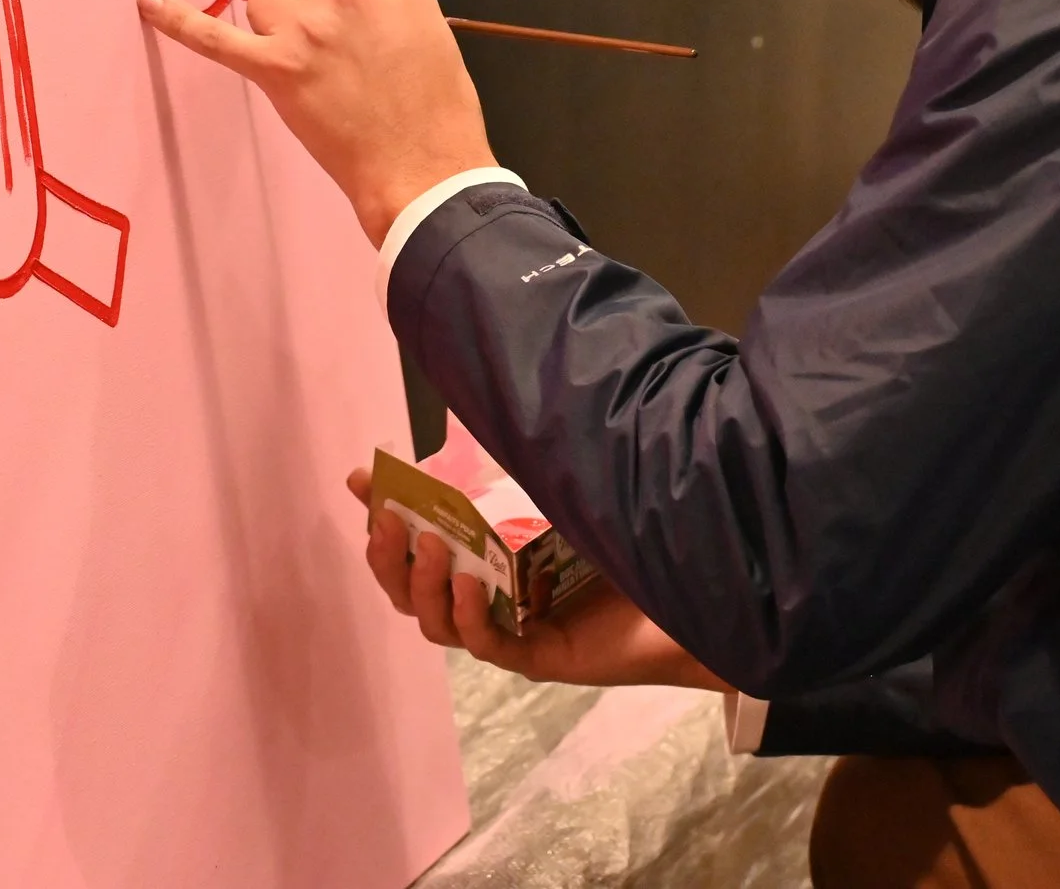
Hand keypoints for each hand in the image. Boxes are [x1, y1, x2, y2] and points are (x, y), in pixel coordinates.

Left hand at [138, 0, 493, 244]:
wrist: (425, 170)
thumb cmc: (435, 107)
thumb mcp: (425, 21)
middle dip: (305, 4)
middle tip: (338, 53)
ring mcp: (306, 28)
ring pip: (262, 5)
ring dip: (279, 34)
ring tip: (319, 76)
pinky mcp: (275, 69)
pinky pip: (213, 36)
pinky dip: (176, 19)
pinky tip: (146, 0)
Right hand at [343, 468, 725, 690]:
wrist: (699, 590)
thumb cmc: (634, 534)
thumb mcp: (566, 489)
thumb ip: (524, 461)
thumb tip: (492, 404)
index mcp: (487, 557)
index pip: (418, 540)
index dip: (383, 513)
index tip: (360, 479)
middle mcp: (492, 596)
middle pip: (412, 589)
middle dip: (388, 555)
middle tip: (384, 520)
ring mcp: (512, 630)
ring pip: (438, 620)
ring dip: (424, 585)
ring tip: (431, 546)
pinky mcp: (537, 656)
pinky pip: (487, 644)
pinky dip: (471, 615)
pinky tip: (471, 586)